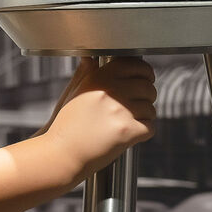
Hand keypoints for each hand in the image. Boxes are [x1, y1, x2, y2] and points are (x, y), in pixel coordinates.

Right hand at [44, 57, 156, 179]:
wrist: (61, 154)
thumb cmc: (66, 125)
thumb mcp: (74, 92)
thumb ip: (86, 73)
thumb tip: (90, 58)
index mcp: (100, 77)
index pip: (136, 65)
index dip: (145, 73)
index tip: (145, 79)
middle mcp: (111, 90)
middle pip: (148, 87)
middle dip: (147, 97)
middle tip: (137, 105)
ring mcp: (120, 111)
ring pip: (150, 109)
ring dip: (144, 116)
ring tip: (128, 123)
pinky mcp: (126, 131)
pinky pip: (150, 127)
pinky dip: (143, 132)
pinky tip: (130, 134)